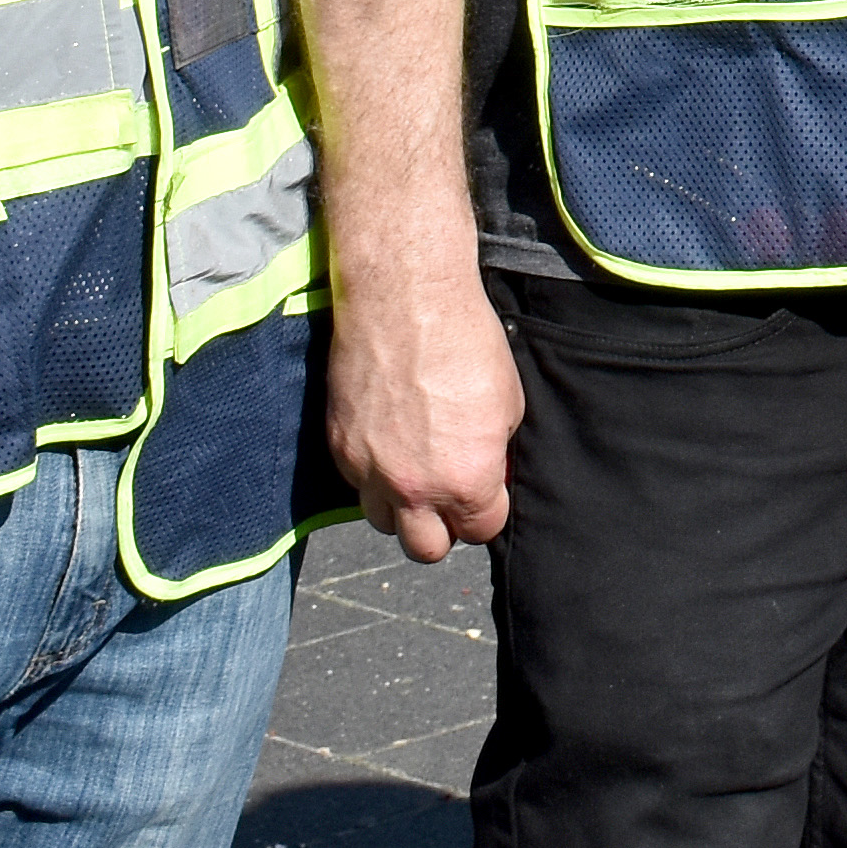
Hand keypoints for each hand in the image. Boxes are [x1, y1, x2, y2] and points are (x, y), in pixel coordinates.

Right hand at [327, 220, 527, 560]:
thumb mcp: (508, 403)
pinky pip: (355, 483)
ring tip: (414, 467)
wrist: (404, 298)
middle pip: (426, 549)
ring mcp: (368, 470)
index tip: (486, 490)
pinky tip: (387, 438)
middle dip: (442, 526)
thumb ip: (493, 454)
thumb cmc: (467, 342)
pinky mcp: (338, 446)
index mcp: (464, 481)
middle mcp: (413, 488)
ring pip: (383, 521)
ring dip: (401, 505)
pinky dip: (372, 472)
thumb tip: (488, 473)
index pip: (480, 530)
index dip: (487, 509)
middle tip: (449, 492)